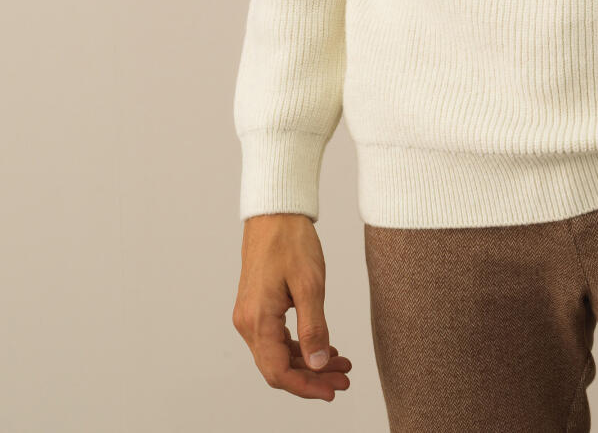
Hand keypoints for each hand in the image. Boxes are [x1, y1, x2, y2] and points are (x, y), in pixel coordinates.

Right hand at [232, 213, 352, 400]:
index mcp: (257, 320)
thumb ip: (314, 328)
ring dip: (308, 363)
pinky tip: (323, 347)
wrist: (275, 212)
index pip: (278, 372)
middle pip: (278, 367)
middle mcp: (248, 323)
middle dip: (312, 377)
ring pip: (278, 354)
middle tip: (344, 379)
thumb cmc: (290, 241)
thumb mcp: (310, 284)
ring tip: (340, 364)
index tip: (332, 391)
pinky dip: (300, 347)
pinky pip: (276, 339)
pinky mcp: (257, 308)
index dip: (306, 387)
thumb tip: (319, 364)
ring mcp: (250, 316)